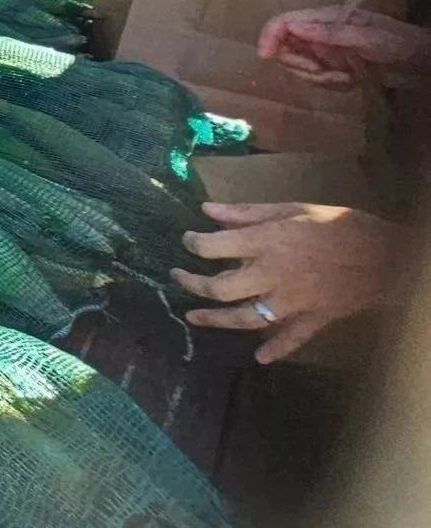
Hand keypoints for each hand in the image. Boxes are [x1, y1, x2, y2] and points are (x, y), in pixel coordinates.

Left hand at [173, 201, 405, 362]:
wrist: (387, 254)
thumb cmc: (339, 224)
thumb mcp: (292, 208)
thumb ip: (248, 212)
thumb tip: (208, 210)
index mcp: (265, 243)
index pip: (212, 247)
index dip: (193, 243)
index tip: (187, 241)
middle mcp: (272, 274)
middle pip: (221, 288)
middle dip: (192, 284)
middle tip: (178, 278)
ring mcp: (293, 301)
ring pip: (246, 318)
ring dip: (218, 320)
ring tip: (194, 317)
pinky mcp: (315, 317)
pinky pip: (293, 338)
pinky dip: (277, 349)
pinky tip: (261, 358)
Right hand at [257, 6, 430, 87]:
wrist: (419, 61)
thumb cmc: (396, 42)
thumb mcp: (366, 37)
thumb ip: (330, 32)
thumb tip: (294, 26)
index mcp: (324, 18)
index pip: (284, 22)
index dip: (269, 36)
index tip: (265, 57)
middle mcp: (319, 33)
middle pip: (286, 48)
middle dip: (301, 64)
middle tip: (323, 72)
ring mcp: (325, 51)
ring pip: (299, 67)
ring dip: (318, 77)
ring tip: (344, 77)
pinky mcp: (332, 68)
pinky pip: (315, 79)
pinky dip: (329, 84)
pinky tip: (348, 81)